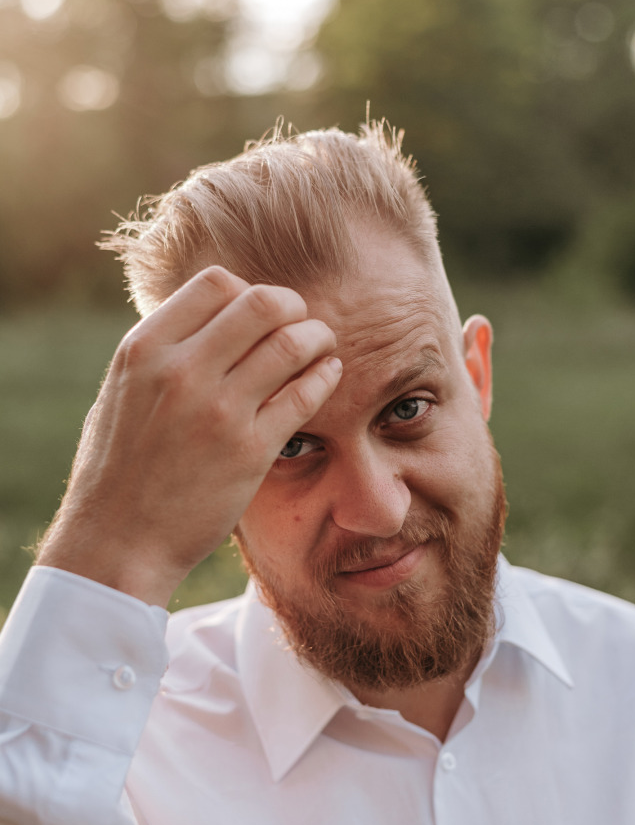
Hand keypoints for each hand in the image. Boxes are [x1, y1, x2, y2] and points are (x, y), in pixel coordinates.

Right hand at [36, 267, 341, 606]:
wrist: (116, 542)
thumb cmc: (117, 468)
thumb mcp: (122, 392)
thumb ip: (163, 353)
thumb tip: (211, 321)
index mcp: (144, 349)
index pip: (216, 283)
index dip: (248, 289)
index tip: (260, 311)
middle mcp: (181, 371)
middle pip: (262, 303)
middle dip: (292, 305)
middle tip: (302, 321)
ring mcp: (219, 410)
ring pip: (292, 344)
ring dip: (317, 337)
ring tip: (322, 345)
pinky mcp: (250, 450)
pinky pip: (305, 394)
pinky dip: (324, 376)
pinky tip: (328, 374)